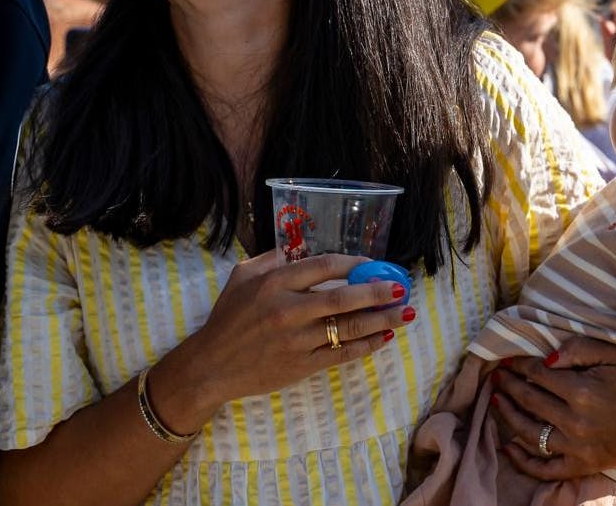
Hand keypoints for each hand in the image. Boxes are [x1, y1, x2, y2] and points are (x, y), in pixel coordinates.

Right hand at [152, 251, 410, 429]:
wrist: (212, 365)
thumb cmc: (227, 319)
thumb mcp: (240, 277)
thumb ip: (270, 259)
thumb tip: (299, 249)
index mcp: (274, 283)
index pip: (323, 266)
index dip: (353, 263)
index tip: (372, 264)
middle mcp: (288, 309)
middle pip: (343, 297)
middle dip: (377, 292)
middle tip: (400, 288)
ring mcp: (297, 340)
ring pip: (348, 328)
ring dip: (380, 320)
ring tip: (403, 313)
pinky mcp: (302, 365)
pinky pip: (341, 354)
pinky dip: (366, 346)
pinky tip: (383, 338)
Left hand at [490, 337, 615, 479]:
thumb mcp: (614, 355)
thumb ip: (579, 348)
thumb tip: (547, 358)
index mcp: (581, 392)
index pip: (537, 374)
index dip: (519, 365)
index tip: (508, 360)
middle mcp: (574, 422)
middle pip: (528, 400)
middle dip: (508, 385)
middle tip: (496, 376)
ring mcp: (576, 447)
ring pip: (528, 433)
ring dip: (506, 415)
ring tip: (495, 400)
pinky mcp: (581, 465)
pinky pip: (545, 469)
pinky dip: (523, 461)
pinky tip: (507, 446)